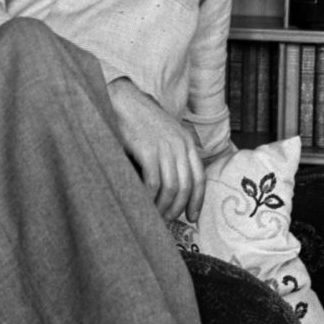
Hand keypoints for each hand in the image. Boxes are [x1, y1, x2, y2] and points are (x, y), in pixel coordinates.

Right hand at [107, 77, 205, 221]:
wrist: (124, 102)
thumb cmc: (142, 122)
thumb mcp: (166, 136)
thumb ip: (173, 156)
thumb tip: (173, 190)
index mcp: (187, 142)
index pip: (199, 178)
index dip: (197, 201)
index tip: (191, 217)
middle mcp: (180, 145)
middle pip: (186, 187)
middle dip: (177, 208)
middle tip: (166, 221)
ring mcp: (165, 147)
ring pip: (170, 188)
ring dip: (163, 207)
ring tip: (153, 216)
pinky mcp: (148, 150)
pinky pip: (153, 183)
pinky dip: (149, 198)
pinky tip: (142, 203)